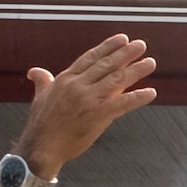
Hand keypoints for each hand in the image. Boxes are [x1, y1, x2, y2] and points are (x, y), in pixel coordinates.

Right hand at [16, 35, 157, 174]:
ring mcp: (89, 99)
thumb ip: (43, 81)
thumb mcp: (40, 97)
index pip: (91, 57)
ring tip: (150, 62)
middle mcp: (78, 85)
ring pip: (117, 80)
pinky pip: (123, 103)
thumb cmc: (41, 124)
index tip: (122, 39)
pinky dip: (138, 97)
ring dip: (136, 70)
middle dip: (126, 54)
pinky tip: (151, 92)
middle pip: (106, 65)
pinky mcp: (99, 115)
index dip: (108, 47)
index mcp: (65, 79)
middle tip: (141, 45)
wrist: (42, 146)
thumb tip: (35, 71)